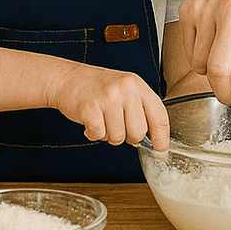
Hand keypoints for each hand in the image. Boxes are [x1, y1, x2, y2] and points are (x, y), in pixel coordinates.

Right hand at [52, 64, 170, 151]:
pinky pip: (99, 135)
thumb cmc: (97, 87)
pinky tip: (90, 121)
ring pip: (118, 137)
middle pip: (139, 132)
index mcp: (137, 85)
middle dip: (128, 137)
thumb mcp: (124, 89)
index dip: (162, 138)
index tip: (161, 151)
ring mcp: (107, 98)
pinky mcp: (89, 108)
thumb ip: (139, 109)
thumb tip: (150, 139)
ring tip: (102, 120)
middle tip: (117, 126)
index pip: (159, 115)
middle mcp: (125, 89)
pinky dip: (93, 134)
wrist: (68, 78)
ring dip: (108, 135)